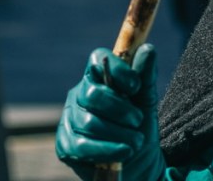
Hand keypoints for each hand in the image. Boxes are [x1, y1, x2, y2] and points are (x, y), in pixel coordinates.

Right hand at [56, 44, 164, 180]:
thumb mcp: (146, 101)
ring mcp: (69, 120)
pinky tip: (124, 152)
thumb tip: (147, 49)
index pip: (97, 58)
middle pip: (92, 94)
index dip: (117, 69)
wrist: (138, 163)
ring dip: (120, 134)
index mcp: (97, 77)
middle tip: (137, 120)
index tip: (136, 86)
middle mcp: (79, 95)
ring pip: (90, 122)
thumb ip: (145, 76)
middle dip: (121, 109)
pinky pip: (83, 146)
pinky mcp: (65, 145)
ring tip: (136, 141)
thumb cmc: (139, 127)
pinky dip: (109, 150)